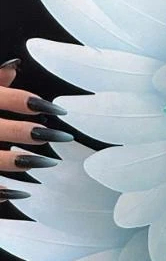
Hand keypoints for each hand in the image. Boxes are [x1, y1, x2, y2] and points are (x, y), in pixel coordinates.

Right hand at [0, 58, 71, 201]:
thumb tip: (14, 67)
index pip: (1, 96)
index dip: (31, 102)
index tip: (59, 110)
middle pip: (1, 130)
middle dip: (34, 133)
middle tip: (63, 136)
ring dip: (23, 162)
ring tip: (49, 162)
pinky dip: (2, 193)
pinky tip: (21, 193)